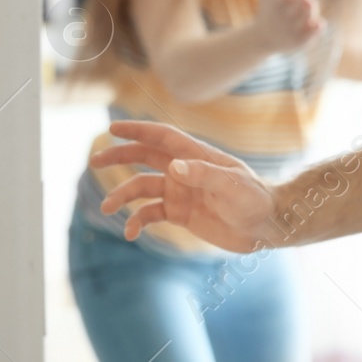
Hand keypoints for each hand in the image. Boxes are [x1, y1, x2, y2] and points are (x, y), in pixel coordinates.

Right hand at [92, 119, 282, 251]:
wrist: (266, 225)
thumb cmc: (254, 199)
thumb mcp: (231, 186)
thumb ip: (203, 175)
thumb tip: (173, 167)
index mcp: (196, 156)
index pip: (162, 137)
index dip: (138, 130)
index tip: (112, 128)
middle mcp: (185, 170)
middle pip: (145, 157)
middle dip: (120, 156)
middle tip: (94, 161)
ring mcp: (181, 192)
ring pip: (142, 188)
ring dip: (122, 196)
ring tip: (107, 208)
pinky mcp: (180, 213)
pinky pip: (150, 214)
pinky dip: (137, 221)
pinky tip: (131, 233)